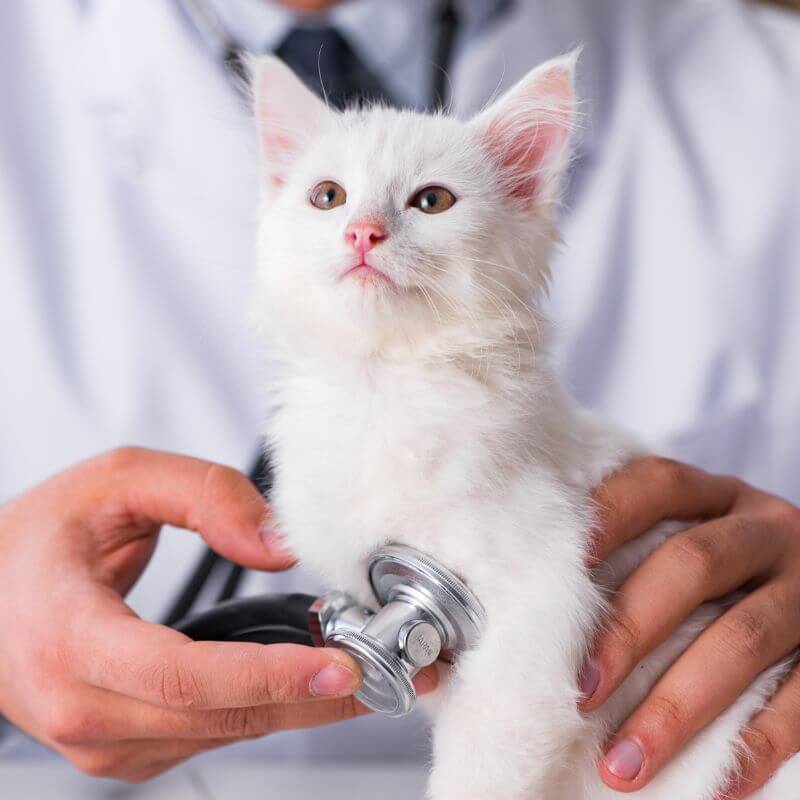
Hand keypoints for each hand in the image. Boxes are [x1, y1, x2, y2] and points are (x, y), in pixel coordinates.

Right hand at [0, 447, 437, 781]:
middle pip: (225, 715)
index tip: (346, 667)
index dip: (274, 676)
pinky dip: (266, 707)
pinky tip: (308, 678)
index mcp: (72, 640)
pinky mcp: (122, 747)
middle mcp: (83, 707)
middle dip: (322, 697)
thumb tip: (280, 543)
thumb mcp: (117, 483)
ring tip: (370, 669)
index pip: (189, 677)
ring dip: (304, 705)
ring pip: (226, 732)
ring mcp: (102, 739)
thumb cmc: (38, 539)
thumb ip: (205, 496)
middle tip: (398, 673)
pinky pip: (210, 734)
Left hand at [579, 456, 799, 795]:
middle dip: (630, 628)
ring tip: (623, 762)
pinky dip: (756, 745)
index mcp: (717, 497)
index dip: (608, 516)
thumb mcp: (688, 538)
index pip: (658, 485)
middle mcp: (766, 531)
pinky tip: (714, 786)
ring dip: (678, 707)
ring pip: (741, 639)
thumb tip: (533, 602)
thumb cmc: (720, 575)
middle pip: (693, 564)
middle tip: (581, 690)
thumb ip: (632, 553)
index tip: (561, 566)